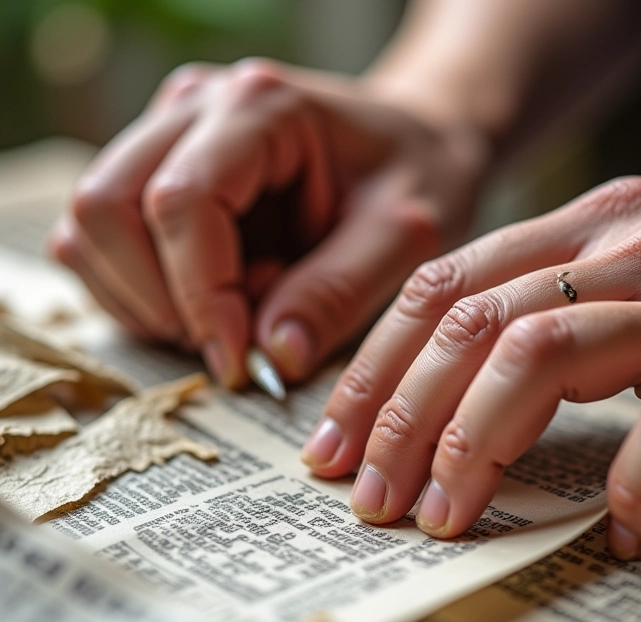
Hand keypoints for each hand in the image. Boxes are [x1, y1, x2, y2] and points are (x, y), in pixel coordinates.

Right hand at [49, 58, 485, 386]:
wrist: (412, 143)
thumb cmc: (417, 176)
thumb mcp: (406, 235)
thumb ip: (340, 292)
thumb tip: (274, 358)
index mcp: (259, 109)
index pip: (182, 202)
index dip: (199, 295)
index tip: (238, 359)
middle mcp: (194, 110)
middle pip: (107, 209)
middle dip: (158, 300)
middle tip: (228, 346)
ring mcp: (167, 138)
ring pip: (89, 229)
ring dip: (144, 301)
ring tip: (230, 318)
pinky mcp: (159, 175)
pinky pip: (102, 244)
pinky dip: (140, 294)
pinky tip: (212, 303)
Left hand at [303, 177, 640, 558]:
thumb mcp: (613, 295)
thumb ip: (528, 320)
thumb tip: (419, 400)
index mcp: (584, 225)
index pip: (442, 286)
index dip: (374, 370)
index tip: (335, 443)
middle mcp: (633, 245)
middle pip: (473, 326)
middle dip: (403, 421)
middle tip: (373, 499)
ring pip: (541, 360)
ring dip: (476, 449)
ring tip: (448, 519)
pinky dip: (636, 486)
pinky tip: (625, 530)